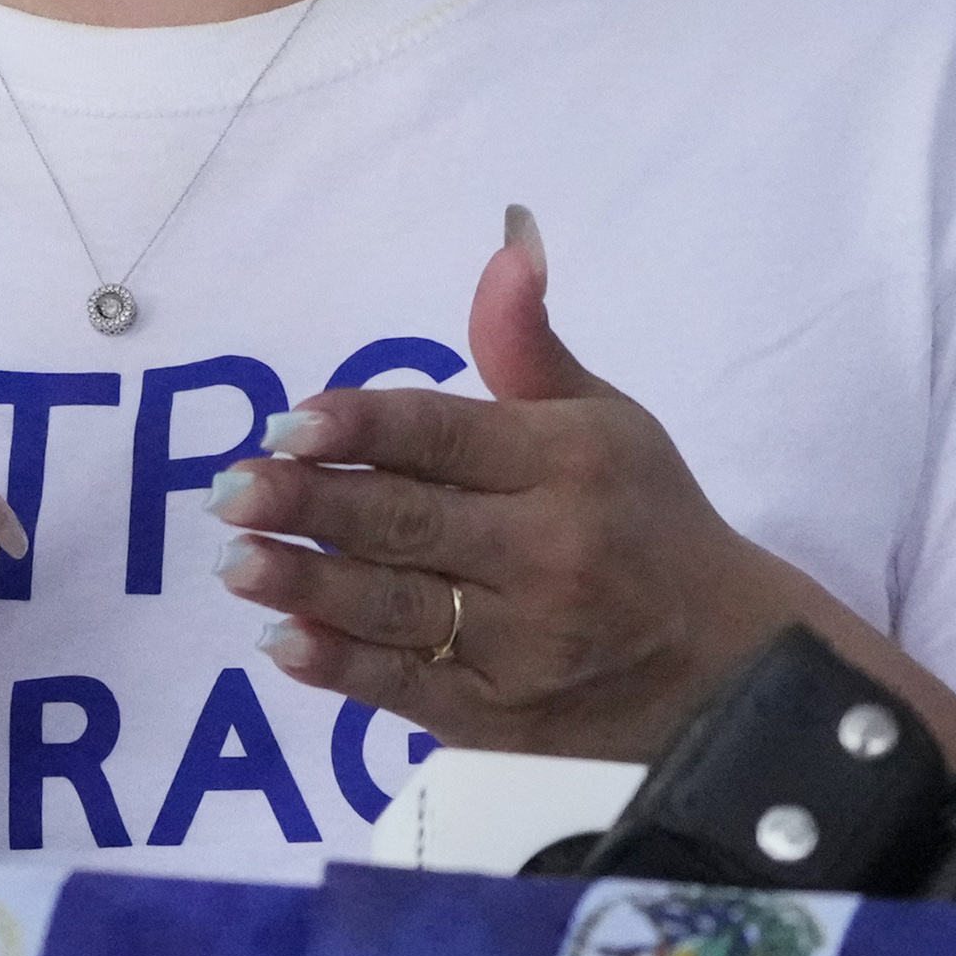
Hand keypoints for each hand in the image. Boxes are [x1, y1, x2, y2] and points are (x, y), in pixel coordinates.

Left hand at [215, 207, 806, 757]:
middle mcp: (547, 551)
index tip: (288, 423)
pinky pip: (407, 689)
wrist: (724, 668)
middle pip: (409, 521)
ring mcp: (523, 642)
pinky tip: (282, 640)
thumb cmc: (643, 520)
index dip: (362, 427)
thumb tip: (509, 240)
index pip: (444, 435)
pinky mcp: (500, 715)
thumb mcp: (605, 418)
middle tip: (230, 491)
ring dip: (307, 582)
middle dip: (310, 504)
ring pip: (397, 607)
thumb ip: (527, 344)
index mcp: (566, 462)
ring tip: (234, 559)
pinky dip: (342, 666)